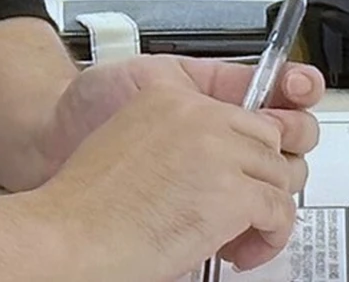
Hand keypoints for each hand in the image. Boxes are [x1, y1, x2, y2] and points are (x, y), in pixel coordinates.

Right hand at [31, 59, 323, 277]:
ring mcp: (218, 150)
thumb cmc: (86, 204)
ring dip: (267, 211)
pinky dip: (270, 236)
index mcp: (171, 97)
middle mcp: (199, 115)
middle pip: (268, 141)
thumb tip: (207, 166)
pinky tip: (241, 251)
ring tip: (241, 237)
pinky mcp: (231, 191)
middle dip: (261, 181)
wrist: (67, 236)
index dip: (246, 154)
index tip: (244, 177)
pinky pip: (280, 209)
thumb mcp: (130, 142)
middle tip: (244, 214)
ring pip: (280, 174)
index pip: (241, 114)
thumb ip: (174, 138)